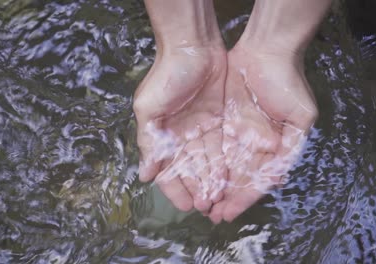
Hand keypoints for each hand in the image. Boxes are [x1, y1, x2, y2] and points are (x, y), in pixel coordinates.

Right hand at [133, 45, 226, 212]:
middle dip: (198, 188)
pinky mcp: (219, 120)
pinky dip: (225, 163)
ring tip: (220, 199)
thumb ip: (149, 142)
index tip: (185, 205)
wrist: (193, 46)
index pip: (168, 169)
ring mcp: (201, 129)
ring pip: (208, 161)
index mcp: (162, 136)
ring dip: (212, 180)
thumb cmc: (166, 75)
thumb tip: (145, 175)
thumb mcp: (149, 108)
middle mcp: (182, 136)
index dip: (175, 188)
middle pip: (190, 169)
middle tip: (208, 208)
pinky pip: (222, 147)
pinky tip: (230, 178)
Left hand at [208, 46, 317, 222]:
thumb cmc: (287, 82)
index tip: (228, 215)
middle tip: (209, 216)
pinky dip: (206, 163)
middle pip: (238, 177)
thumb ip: (291, 148)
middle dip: (225, 197)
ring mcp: (238, 133)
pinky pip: (213, 146)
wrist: (266, 50)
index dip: (243, 198)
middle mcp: (254, 145)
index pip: (256, 180)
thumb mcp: (300, 116)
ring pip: (224, 166)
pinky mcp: (223, 120)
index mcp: (273, 148)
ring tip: (200, 203)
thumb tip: (278, 178)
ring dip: (214, 185)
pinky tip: (197, 178)